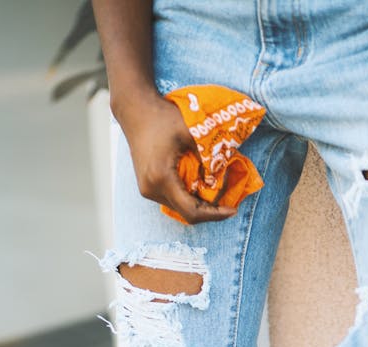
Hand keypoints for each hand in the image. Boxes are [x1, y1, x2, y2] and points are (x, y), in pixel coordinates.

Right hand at [116, 91, 236, 223]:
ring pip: (179, 209)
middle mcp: (151, 189)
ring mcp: (147, 190)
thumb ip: (209, 157)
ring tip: (217, 195)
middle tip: (229, 204)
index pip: (192, 211)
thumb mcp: (192, 133)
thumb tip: (227, 177)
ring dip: (199, 205)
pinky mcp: (147, 187)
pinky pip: (172, 200)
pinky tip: (201, 188)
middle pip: (186, 214)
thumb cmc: (163, 117)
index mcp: (162, 177)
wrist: (135, 110)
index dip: (215, 215)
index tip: (232, 210)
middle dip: (210, 211)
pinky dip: (188, 198)